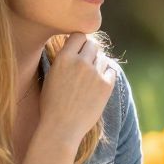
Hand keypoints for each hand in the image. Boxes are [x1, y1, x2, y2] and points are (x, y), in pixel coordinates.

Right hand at [40, 33, 116, 147]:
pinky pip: (111, 71)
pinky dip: (106, 75)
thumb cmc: (52, 104)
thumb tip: (76, 43)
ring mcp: (95, 73)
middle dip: (90, 52)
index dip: (79, 42)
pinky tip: (97, 85)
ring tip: (88, 81)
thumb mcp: (52, 76)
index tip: (78, 49)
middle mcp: (80, 62)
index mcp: (63, 58)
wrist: (61, 128)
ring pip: (102, 58)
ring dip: (97, 64)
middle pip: (93, 44)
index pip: (78, 35)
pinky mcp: (106, 85)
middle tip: (85, 65)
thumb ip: (64, 59)